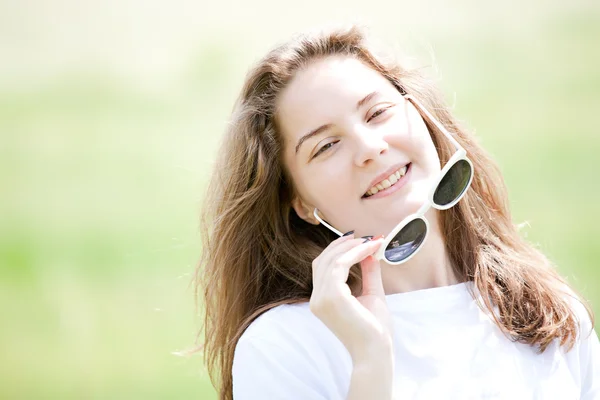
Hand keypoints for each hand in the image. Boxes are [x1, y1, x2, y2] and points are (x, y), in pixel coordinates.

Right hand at [309, 233, 393, 362]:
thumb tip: (369, 250)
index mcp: (322, 300)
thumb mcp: (372, 294)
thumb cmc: (375, 330)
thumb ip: (368, 273)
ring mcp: (321, 298)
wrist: (376, 352)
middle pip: (322, 260)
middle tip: (365, 237)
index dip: (338, 250)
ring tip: (371, 242)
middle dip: (343, 244)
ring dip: (352, 247)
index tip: (359, 240)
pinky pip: (340, 265)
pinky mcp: (332, 297)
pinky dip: (354, 254)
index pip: (323, 267)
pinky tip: (369, 250)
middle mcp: (317, 299)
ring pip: (331, 260)